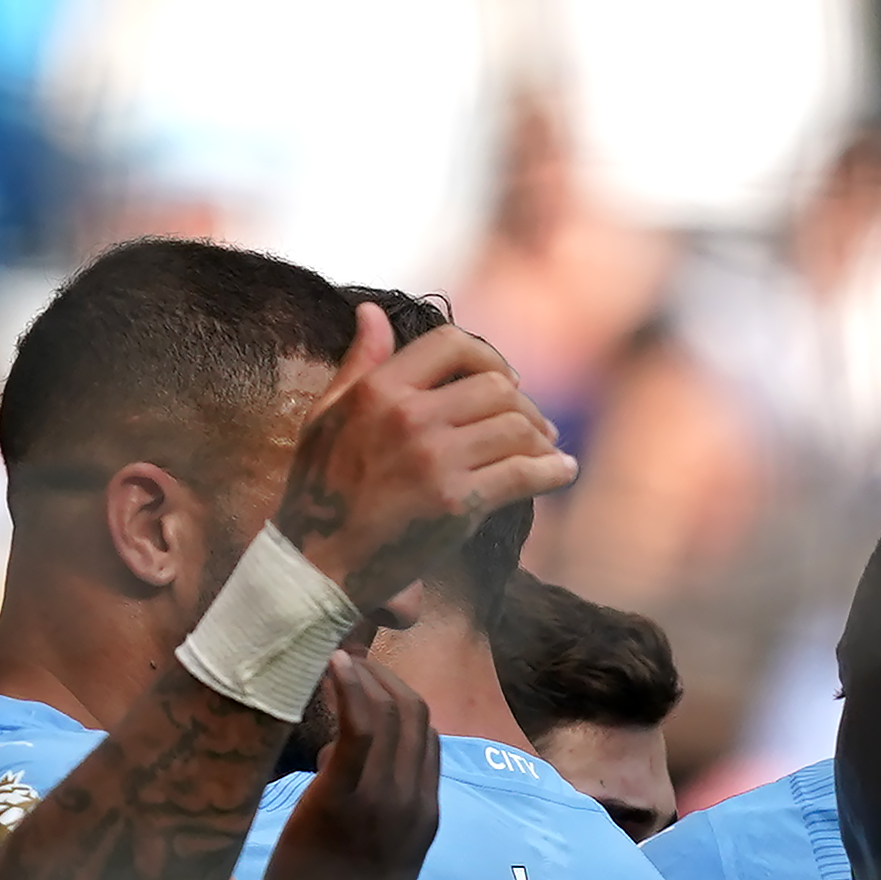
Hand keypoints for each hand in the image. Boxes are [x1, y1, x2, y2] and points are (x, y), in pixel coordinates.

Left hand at [255, 656, 441, 879]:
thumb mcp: (376, 859)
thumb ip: (374, 811)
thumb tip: (341, 761)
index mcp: (426, 816)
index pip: (428, 738)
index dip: (398, 701)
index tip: (363, 684)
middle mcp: (415, 802)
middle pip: (416, 715)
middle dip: (383, 678)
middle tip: (345, 662)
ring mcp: (384, 800)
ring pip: (392, 712)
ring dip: (363, 675)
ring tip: (332, 657)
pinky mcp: (345, 800)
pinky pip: (359, 727)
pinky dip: (349, 687)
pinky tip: (330, 666)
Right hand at [269, 304, 576, 619]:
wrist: (318, 568)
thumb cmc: (319, 494)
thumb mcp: (324, 417)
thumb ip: (357, 363)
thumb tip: (372, 311)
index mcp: (378, 390)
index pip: (451, 344)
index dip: (486, 357)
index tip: (502, 380)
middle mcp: (410, 417)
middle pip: (494, 387)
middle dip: (522, 404)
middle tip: (534, 425)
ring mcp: (436, 461)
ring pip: (515, 428)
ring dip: (541, 438)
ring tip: (548, 449)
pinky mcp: (457, 504)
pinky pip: (523, 474)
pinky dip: (552, 471)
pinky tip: (562, 471)